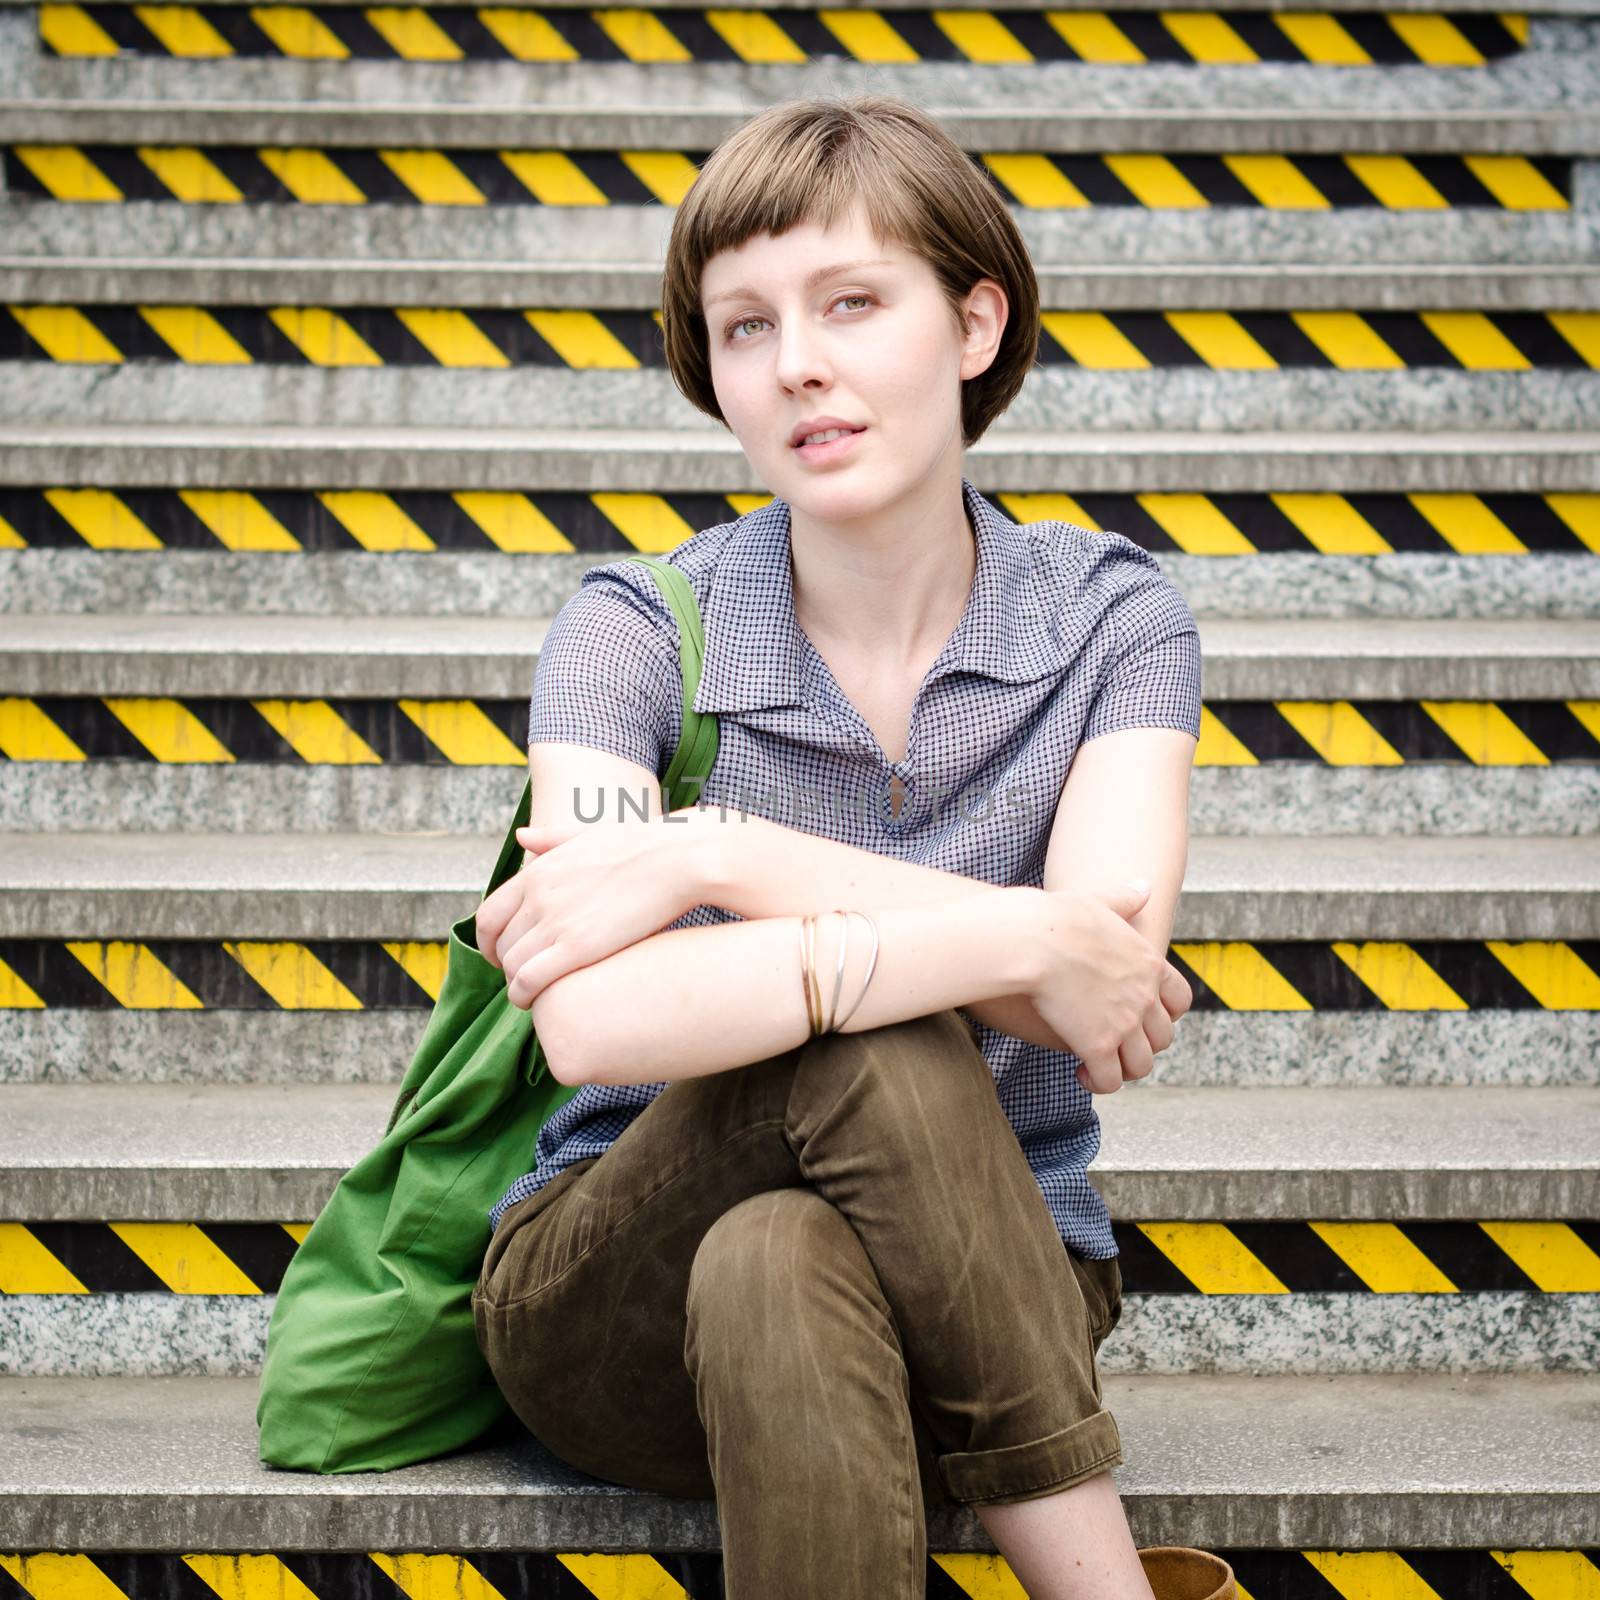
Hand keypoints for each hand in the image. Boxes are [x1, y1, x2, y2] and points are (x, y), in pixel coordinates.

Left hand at [474, 817, 689, 1010]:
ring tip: (532, 994)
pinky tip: (532, 1002)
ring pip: (512, 966)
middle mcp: (537, 897)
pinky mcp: (577, 948)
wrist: (676, 859)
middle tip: (522, 978)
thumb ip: (550, 838)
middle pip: (500, 945)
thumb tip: (520, 836)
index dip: (488, 942)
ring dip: (516, 985)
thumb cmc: (642, 845)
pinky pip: (530, 980)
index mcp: (537, 872)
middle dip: (505, 966)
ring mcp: (555, 922)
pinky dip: (523, 995)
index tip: (500, 954)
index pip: (488, 916)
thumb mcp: (588, 832)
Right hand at [1021, 882, 1191, 1094]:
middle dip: (1143, 1044)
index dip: (1167, 1013)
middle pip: (1162, 1037)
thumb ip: (1124, 898)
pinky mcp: (1096, 1045)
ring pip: (1140, 1064)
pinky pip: (1109, 1078)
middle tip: (1118, 1044)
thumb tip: (1144, 886)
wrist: (1033, 940)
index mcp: (1149, 964)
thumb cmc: (1059, 917)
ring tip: (1101, 1066)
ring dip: (1124, 1069)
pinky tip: (1083, 1074)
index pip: (1180, 999)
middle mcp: (1144, 998)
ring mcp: (1123, 1024)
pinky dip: (1100, 1082)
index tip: (1145, 1016)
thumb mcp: (1099, 900)